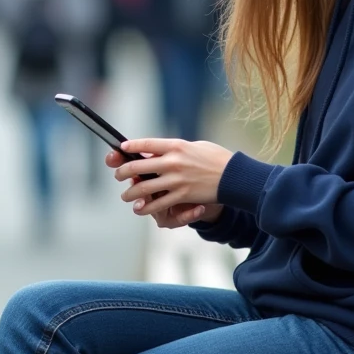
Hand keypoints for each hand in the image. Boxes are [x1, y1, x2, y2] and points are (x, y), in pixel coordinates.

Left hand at [106, 138, 232, 226]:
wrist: (235, 176)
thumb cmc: (217, 158)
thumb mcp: (196, 146)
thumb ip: (177, 149)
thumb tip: (161, 151)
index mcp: (176, 146)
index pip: (147, 144)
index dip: (131, 147)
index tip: (121, 148)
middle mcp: (173, 162)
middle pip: (138, 166)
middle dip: (124, 172)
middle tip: (119, 175)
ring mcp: (176, 179)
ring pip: (144, 188)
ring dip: (131, 193)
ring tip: (126, 195)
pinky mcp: (182, 195)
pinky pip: (158, 203)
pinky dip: (146, 207)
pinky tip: (139, 209)